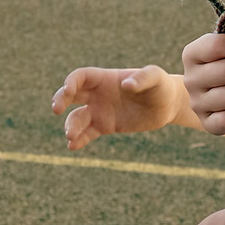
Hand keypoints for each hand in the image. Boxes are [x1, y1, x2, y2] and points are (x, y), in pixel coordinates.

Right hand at [52, 64, 185, 150]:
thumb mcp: (156, 77)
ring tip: (71, 136)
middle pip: (71, 95)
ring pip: (77, 118)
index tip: (68, 91)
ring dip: (70, 126)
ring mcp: (100, 111)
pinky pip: (88, 133)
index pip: (81, 77)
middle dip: (60, 100)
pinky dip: (79, 140)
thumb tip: (126, 85)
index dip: (71, 82)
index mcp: (105, 78)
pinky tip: (73, 147)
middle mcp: (98, 94)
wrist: (168, 105)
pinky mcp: (106, 127)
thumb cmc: (160, 85)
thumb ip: (142, 78)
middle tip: (56, 110)